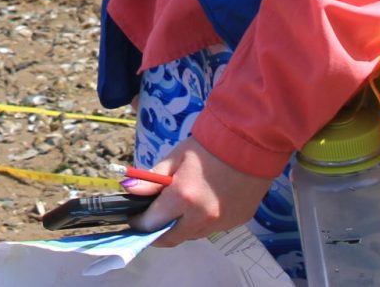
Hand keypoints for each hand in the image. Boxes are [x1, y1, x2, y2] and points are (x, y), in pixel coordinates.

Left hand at [130, 134, 272, 246]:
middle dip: (157, 232)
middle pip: (172, 238)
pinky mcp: (237, 222)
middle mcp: (202, 218)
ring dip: (181, 227)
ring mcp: (222, 223)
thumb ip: (151, 179)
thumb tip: (129, 189)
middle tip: (151, 219)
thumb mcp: (175, 157)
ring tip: (179, 207)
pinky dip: (202, 221)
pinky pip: (212, 229)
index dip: (139, 222)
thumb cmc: (208, 146)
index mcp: (183, 198)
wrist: (250, 141)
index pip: (152, 223)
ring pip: (192, 235)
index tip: (134, 217)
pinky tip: (203, 202)